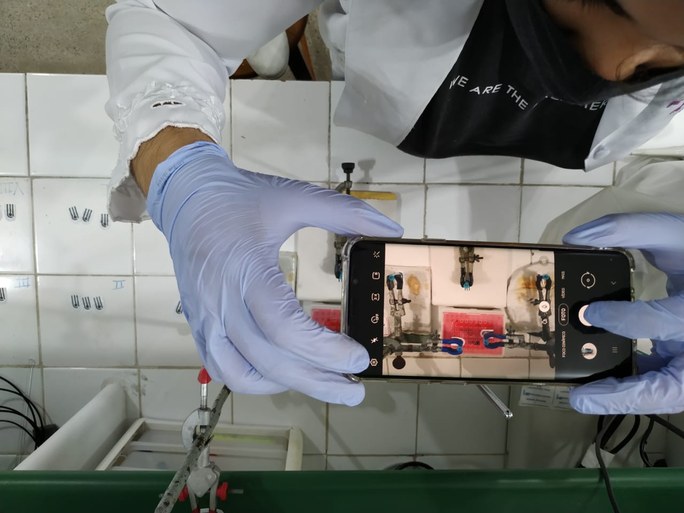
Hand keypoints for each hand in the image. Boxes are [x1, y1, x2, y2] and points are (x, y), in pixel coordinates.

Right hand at [147, 141, 402, 404]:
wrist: (187, 196)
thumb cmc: (242, 197)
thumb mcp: (295, 197)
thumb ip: (345, 213)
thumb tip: (393, 229)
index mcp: (246, 269)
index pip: (285, 327)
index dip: (325, 351)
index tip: (360, 357)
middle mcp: (221, 301)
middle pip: (269, 361)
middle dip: (318, 382)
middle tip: (356, 390)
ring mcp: (205, 317)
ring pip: (242, 374)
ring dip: (286, 386)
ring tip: (324, 385)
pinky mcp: (197, 324)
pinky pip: (223, 368)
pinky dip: (255, 380)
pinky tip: (284, 374)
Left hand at [562, 212, 683, 414]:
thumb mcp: (677, 234)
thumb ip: (631, 229)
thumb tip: (575, 237)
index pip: (663, 321)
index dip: (625, 320)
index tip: (589, 312)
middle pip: (671, 388)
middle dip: (624, 396)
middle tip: (580, 398)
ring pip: (670, 395)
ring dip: (626, 399)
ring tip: (585, 396)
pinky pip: (668, 385)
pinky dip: (637, 386)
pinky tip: (606, 378)